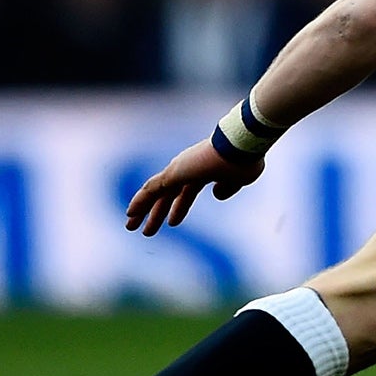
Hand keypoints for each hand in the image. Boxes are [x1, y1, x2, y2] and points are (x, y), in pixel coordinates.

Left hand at [125, 138, 262, 236]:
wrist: (241, 145)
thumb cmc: (245, 159)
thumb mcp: (240, 179)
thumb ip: (228, 188)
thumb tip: (216, 194)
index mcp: (205, 171)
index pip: (187, 192)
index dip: (180, 208)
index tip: (172, 222)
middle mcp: (189, 169)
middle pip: (168, 195)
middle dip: (158, 212)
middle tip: (147, 229)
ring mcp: (180, 170)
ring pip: (156, 193)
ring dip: (144, 210)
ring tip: (131, 226)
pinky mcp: (174, 172)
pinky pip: (152, 189)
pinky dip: (140, 201)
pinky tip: (130, 213)